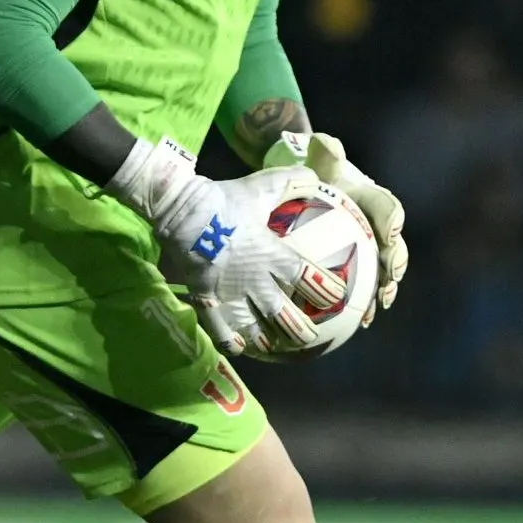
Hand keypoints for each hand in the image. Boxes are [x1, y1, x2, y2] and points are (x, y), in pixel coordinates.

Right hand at [112, 139, 345, 354]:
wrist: (185, 212)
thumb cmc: (226, 200)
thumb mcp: (260, 187)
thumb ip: (288, 181)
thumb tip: (314, 174)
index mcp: (273, 255)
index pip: (307, 277)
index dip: (325, 289)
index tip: (338, 297)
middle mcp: (257, 280)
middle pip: (284, 312)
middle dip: (300, 328)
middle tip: (310, 337)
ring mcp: (232, 293)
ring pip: (254, 325)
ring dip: (267, 338)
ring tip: (275, 348)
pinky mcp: (207, 299)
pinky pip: (219, 328)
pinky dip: (229, 340)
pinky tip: (237, 349)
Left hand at [265, 131, 408, 323]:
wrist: (304, 188)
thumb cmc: (310, 172)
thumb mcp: (314, 158)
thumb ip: (323, 151)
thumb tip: (325, 143)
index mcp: (371, 199)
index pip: (387, 208)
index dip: (392, 220)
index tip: (390, 232)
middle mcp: (376, 226)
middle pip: (394, 247)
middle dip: (396, 265)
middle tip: (389, 281)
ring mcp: (368, 248)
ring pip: (382, 273)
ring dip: (382, 293)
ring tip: (374, 312)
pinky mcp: (357, 267)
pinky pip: (361, 289)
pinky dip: (358, 307)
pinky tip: (348, 328)